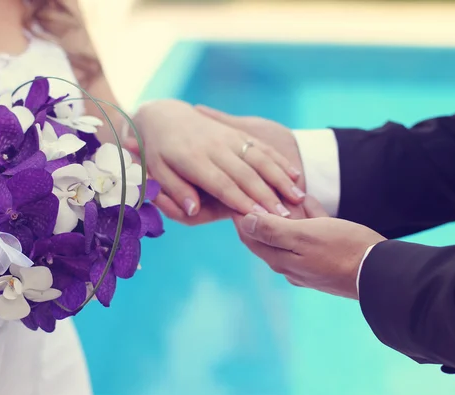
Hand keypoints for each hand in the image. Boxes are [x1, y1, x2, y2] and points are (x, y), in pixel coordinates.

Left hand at [123, 100, 304, 224]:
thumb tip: (193, 210)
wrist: (164, 115)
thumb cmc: (157, 149)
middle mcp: (215, 147)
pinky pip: (263, 147)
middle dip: (267, 196)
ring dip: (280, 179)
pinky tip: (294, 175)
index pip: (222, 184)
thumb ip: (175, 190)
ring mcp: (229, 138)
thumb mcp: (156, 170)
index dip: (242, 201)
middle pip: (246, 175)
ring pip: (260, 159)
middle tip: (286, 216)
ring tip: (298, 198)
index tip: (261, 218)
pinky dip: (280, 162)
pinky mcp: (238, 132)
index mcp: (193, 159)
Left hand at [233, 204, 385, 298]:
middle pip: (269, 234)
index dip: (240, 214)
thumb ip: (272, 230)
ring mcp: (309, 265)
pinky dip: (308, 218)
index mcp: (280, 260)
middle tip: (258, 187)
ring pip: (291, 234)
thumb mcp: (304, 235)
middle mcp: (290, 266)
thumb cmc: (343, 250)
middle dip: (264, 211)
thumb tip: (243, 221)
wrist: (384, 273)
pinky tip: (308, 203)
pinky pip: (311, 236)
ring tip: (281, 191)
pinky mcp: (327, 261)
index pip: (249, 235)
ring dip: (287, 213)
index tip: (235, 192)